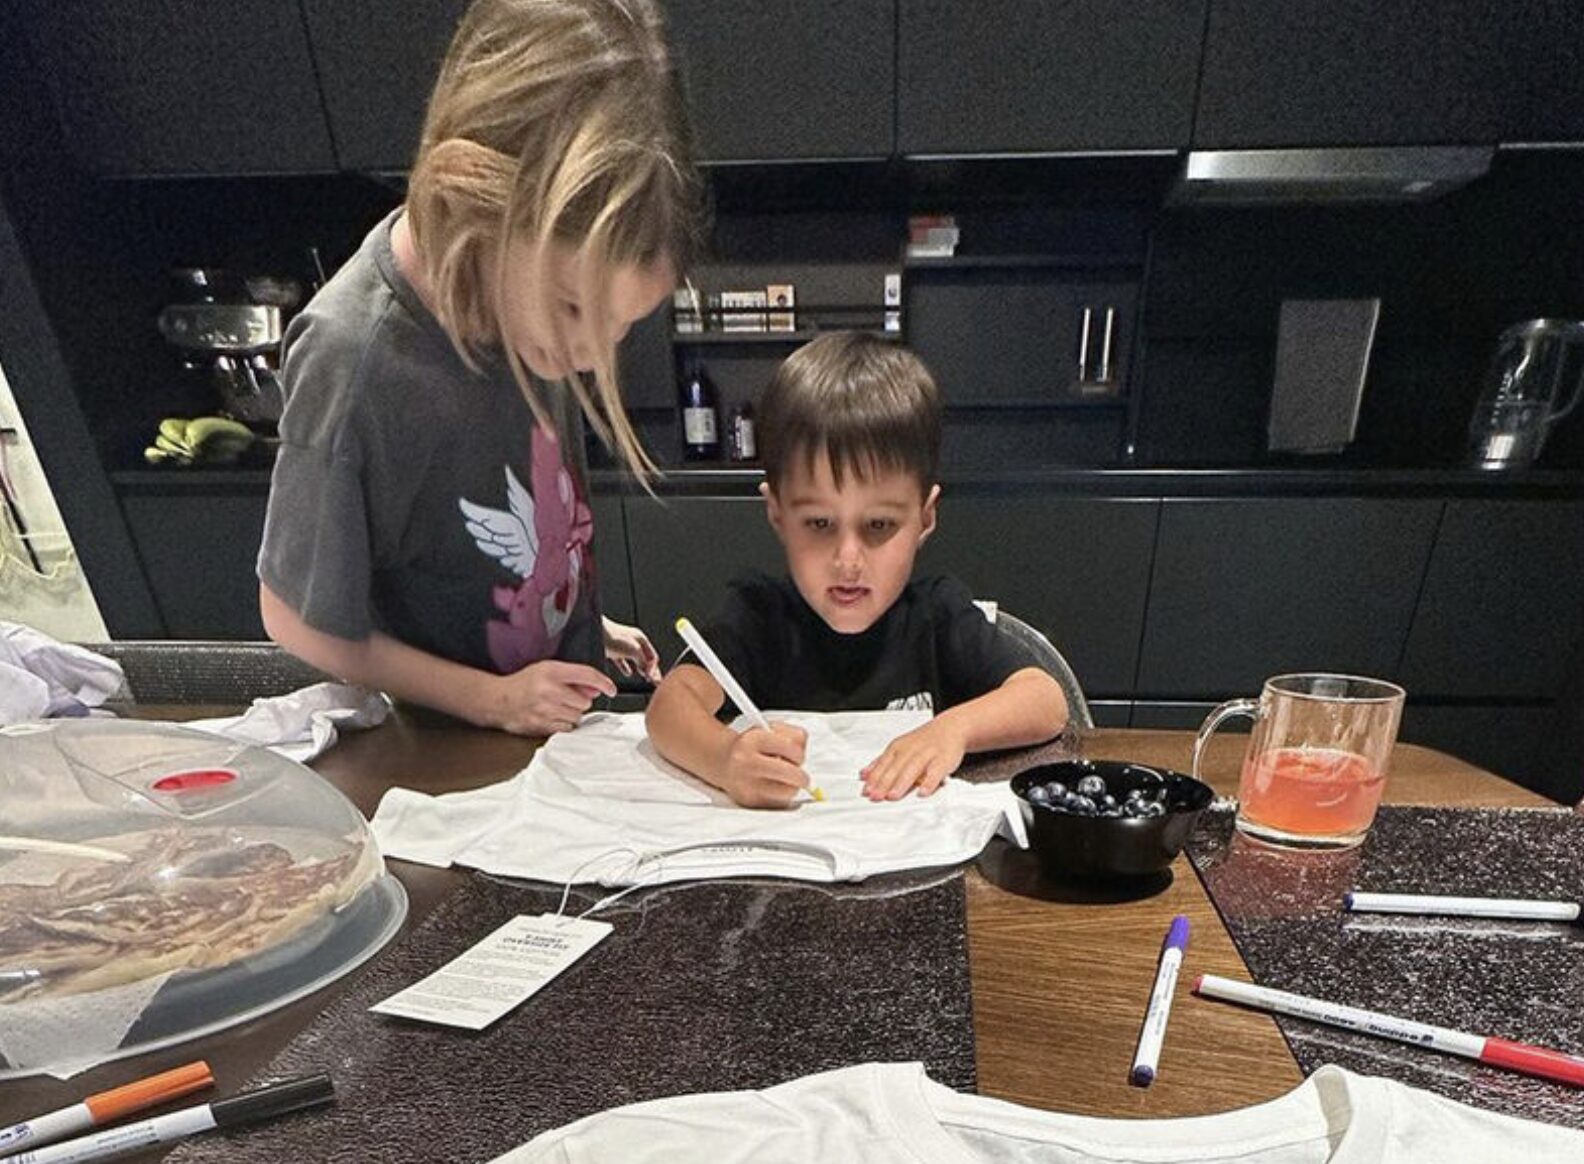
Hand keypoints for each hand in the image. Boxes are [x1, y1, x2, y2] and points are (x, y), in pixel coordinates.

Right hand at [486, 659, 615, 735]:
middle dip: (579, 701)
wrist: (498, 700)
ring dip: (571, 714)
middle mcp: (548, 690)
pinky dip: (563, 725)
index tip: (611, 689)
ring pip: (577, 717)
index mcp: (551, 671)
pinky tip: (551, 717)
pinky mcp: (541, 725)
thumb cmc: (523, 683)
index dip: (603, 683)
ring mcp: (544, 709)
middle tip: (564, 698)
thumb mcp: (547, 670)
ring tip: (556, 707)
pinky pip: (566, 728)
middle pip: (584, 701)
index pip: (587, 675)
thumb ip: (573, 678)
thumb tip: (596, 690)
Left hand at [602, 617, 661, 683]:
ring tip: (643, 677)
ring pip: (635, 660)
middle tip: (653, 681)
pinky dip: (626, 668)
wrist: (592, 632)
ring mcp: (622, 646)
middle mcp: (632, 642)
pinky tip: (627, 673)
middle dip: (649, 670)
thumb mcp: (634, 650)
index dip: (654, 669)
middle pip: (645, 658)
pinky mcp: (612, 651)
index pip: (653, 657)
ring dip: (639, 669)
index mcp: (641, 639)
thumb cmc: (613, 636)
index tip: (654, 679)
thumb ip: (643, 661)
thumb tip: (648, 671)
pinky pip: (622, 662)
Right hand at [720, 722, 809, 808]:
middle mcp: (747, 762)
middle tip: (802, 777)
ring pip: (788, 792)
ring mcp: (747, 784)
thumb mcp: (770, 729)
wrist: (724, 761)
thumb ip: (794, 737)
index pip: (791, 748)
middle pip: (791, 774)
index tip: (797, 756)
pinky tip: (773, 788)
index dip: (799, 753)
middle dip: (802, 776)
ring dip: (792, 787)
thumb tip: (803, 757)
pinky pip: (779, 804)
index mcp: (754, 739)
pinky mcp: (749, 801)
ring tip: (783, 781)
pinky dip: (782, 797)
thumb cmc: (752, 746)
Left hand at [861, 718, 966, 800]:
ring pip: (913, 768)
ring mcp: (927, 754)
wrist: (951, 727)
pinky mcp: (944, 760)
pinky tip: (923, 792)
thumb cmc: (923, 741)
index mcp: (898, 747)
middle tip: (875, 796)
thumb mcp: (899, 747)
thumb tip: (863, 775)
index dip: (874, 778)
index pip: (883, 764)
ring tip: (893, 796)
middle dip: (884, 782)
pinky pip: (936, 772)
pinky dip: (929, 782)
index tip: (865, 791)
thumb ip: (881, 762)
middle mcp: (911, 749)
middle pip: (895, 767)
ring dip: (902, 783)